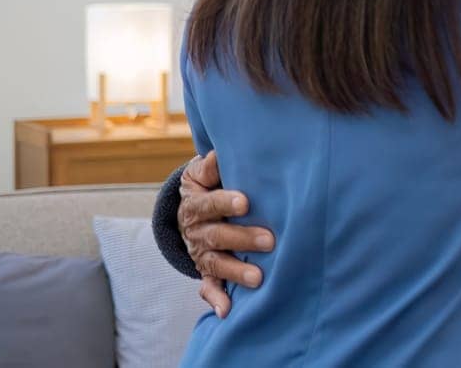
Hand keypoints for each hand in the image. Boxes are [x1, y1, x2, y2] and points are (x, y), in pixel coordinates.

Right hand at [178, 150, 272, 317]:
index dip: (225, 202)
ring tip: (259, 278)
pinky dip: (216, 299)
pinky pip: (209, 287)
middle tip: (270, 240)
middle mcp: (195, 231)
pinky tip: (228, 310)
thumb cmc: (208, 186)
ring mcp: (201, 253)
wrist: (190, 212)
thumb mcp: (202, 172)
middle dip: (242, 238)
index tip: (246, 202)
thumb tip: (222, 151)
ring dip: (236, 271)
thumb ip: (212, 164)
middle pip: (216, 236)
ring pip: (216, 264)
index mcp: (194, 204)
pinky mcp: (206, 271)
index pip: (208, 204)